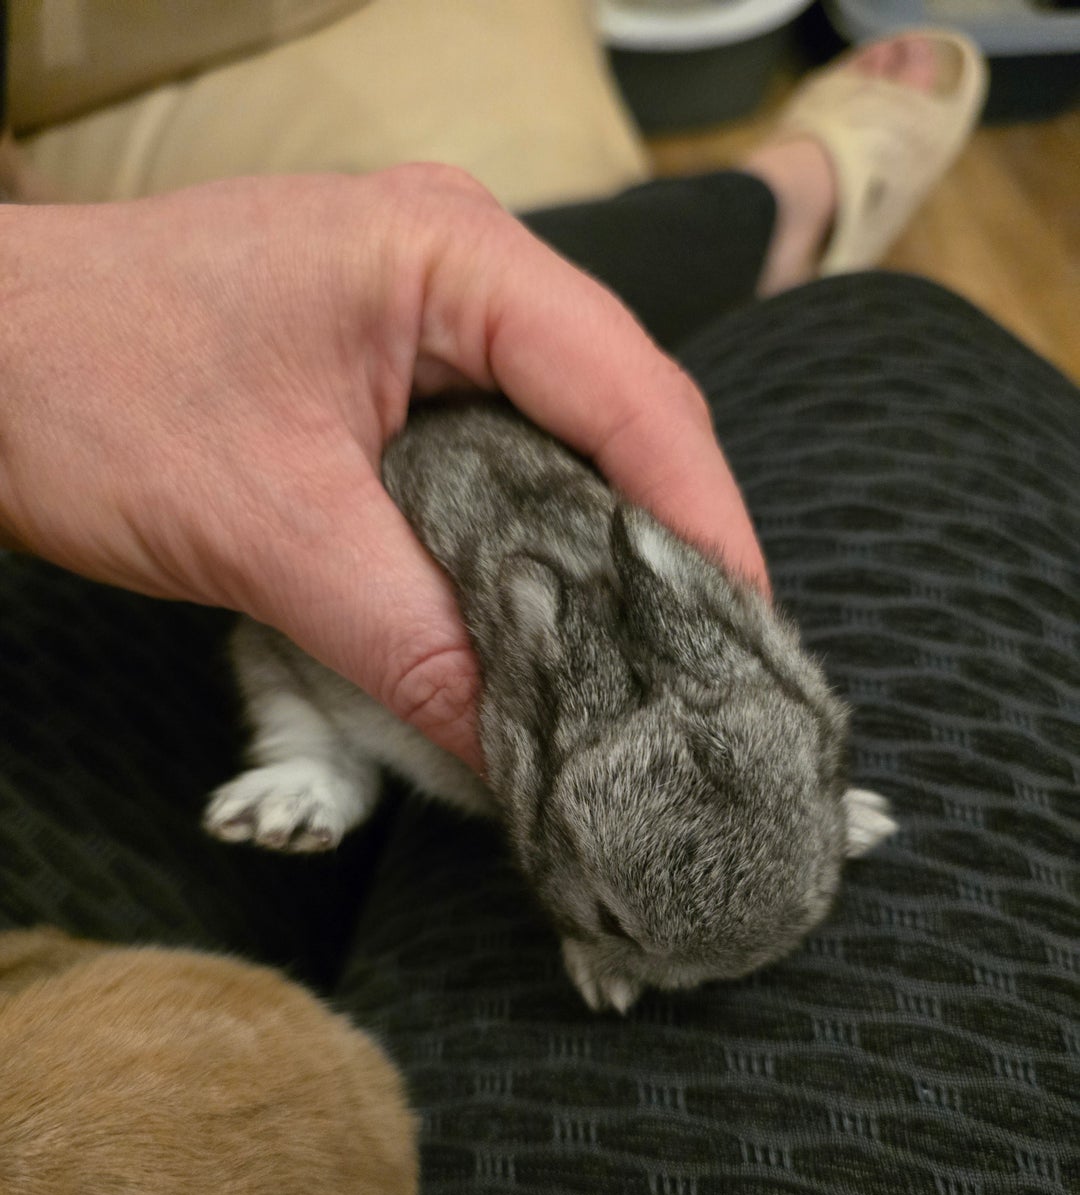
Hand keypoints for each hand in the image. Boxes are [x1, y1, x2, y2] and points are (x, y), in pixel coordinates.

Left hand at [0, 166, 767, 768]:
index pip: (629, 393)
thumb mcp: (266, 534)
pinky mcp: (401, 369)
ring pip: (570, 442)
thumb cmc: (82, 392)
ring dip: (606, 552)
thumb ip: (414, 646)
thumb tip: (528, 755)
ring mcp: (434, 314)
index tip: (744, 637)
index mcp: (449, 256)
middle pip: (623, 416)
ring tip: (650, 662)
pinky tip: (552, 619)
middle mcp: (463, 268)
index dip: (701, 523)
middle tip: (708, 672)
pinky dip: (537, 541)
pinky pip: (508, 456)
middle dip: (669, 546)